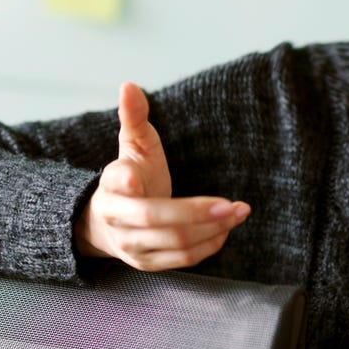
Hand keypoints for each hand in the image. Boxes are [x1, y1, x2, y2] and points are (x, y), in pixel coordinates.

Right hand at [74, 82, 250, 270]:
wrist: (109, 223)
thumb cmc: (131, 176)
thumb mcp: (133, 145)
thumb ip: (134, 117)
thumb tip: (129, 85)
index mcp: (111, 184)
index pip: (114, 181)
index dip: (124, 180)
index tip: (137, 178)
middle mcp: (117, 217)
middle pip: (154, 217)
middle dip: (194, 212)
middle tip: (230, 204)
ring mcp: (131, 245)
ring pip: (173, 241)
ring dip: (210, 229)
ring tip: (239, 212)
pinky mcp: (148, 263)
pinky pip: (181, 259)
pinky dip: (207, 245)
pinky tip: (227, 229)